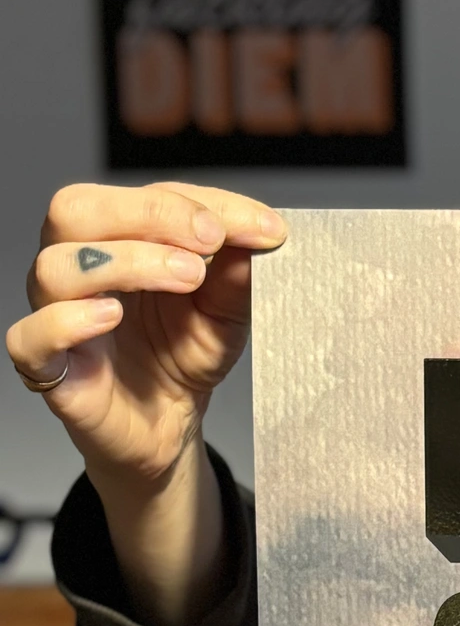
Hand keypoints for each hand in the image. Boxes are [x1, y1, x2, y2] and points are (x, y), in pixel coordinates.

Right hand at [6, 182, 285, 625]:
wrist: (167, 430)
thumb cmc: (183, 360)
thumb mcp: (226, 314)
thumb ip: (236, 274)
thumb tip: (255, 234)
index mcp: (118, 240)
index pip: (145, 195)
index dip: (205, 204)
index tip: (262, 228)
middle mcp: (78, 267)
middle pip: (77, 210)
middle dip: (150, 214)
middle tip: (210, 240)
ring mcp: (57, 314)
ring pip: (56, 265)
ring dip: (127, 261)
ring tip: (187, 277)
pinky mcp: (47, 367)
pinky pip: (30, 335)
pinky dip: (68, 320)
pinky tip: (110, 316)